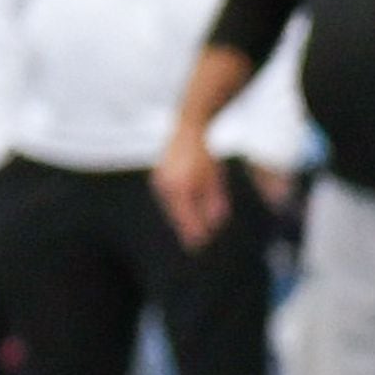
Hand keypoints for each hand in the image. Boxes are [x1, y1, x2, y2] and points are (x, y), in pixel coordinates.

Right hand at [152, 130, 225, 250]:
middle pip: (177, 215)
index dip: (194, 232)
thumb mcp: (215, 180)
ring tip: (192, 229)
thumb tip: (215, 223)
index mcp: (182, 186)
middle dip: (188, 227)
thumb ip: (215, 201)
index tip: (200, 244)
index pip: (187, 217)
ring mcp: (160, 181)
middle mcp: (167, 185)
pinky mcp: (158, 178)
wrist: (188, 129)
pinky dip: (177, 207)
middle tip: (196, 243)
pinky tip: (185, 212)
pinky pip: (168, 199)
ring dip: (182, 218)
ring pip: (172, 208)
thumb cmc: (206, 155)